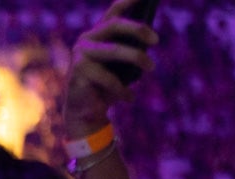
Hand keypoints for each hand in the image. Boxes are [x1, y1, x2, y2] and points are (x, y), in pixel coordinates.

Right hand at [63, 0, 156, 136]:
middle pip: (114, 24)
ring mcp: (80, 55)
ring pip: (114, 51)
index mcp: (98, 35)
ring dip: (136, 59)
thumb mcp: (123, 66)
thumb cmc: (108, 86)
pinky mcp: (78, 72)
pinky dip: (123, 90)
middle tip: (156, 41)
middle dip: (138, 29)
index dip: (129, 0)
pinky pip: (109, 78)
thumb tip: (151, 38)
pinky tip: (130, 99)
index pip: (114, 11)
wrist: (85, 113)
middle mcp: (86, 40)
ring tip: (151, 68)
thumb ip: (132, 49)